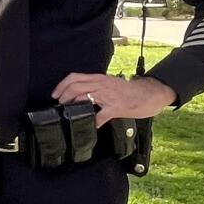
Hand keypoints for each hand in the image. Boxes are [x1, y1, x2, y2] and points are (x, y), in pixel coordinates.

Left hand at [53, 72, 174, 125]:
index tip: (55, 94)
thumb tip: (78, 96)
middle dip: (63, 97)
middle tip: (60, 105)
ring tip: (70, 114)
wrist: (148, 94)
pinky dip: (93, 122)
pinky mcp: (115, 107)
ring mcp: (108, 95)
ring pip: (84, 98)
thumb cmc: (128, 91)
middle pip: (75, 86)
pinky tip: (92, 126)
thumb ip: (95, 88)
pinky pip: (100, 115)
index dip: (61, 85)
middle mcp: (101, 84)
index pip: (74, 77)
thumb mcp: (109, 85)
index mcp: (99, 78)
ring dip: (73, 107)